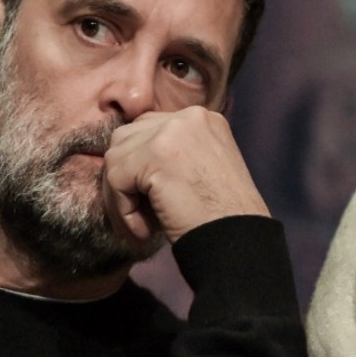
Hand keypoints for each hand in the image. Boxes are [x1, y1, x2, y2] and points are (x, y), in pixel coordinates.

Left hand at [101, 107, 270, 245]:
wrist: (239, 240)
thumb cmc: (221, 217)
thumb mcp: (200, 171)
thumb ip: (173, 155)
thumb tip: (128, 163)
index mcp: (203, 118)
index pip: (149, 130)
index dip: (139, 169)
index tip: (148, 205)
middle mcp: (189, 116)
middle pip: (127, 138)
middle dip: (125, 180)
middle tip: (141, 218)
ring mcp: (172, 130)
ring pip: (116, 159)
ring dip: (120, 197)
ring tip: (142, 227)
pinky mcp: (156, 153)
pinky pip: (116, 179)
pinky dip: (122, 210)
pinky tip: (145, 232)